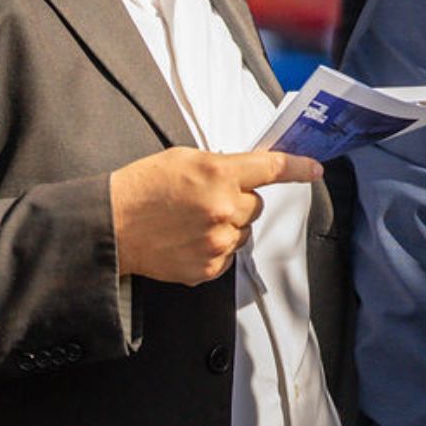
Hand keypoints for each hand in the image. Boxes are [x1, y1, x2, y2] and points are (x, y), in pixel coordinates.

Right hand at [110, 147, 322, 284]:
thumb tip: (247, 172)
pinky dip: (214, 248)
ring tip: (191, 221)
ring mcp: (218, 241)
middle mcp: (224, 208)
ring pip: (243, 231)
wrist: (111, 226)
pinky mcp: (209, 267)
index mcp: (219, 174)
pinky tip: (187, 239)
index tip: (314, 170)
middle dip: (238, 201)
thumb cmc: (142, 188)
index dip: (298, 168)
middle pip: (255, 204)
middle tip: (204, 200)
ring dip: (226, 225)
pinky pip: (227, 255)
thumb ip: (220, 165)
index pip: (272, 168)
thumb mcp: (183, 158)